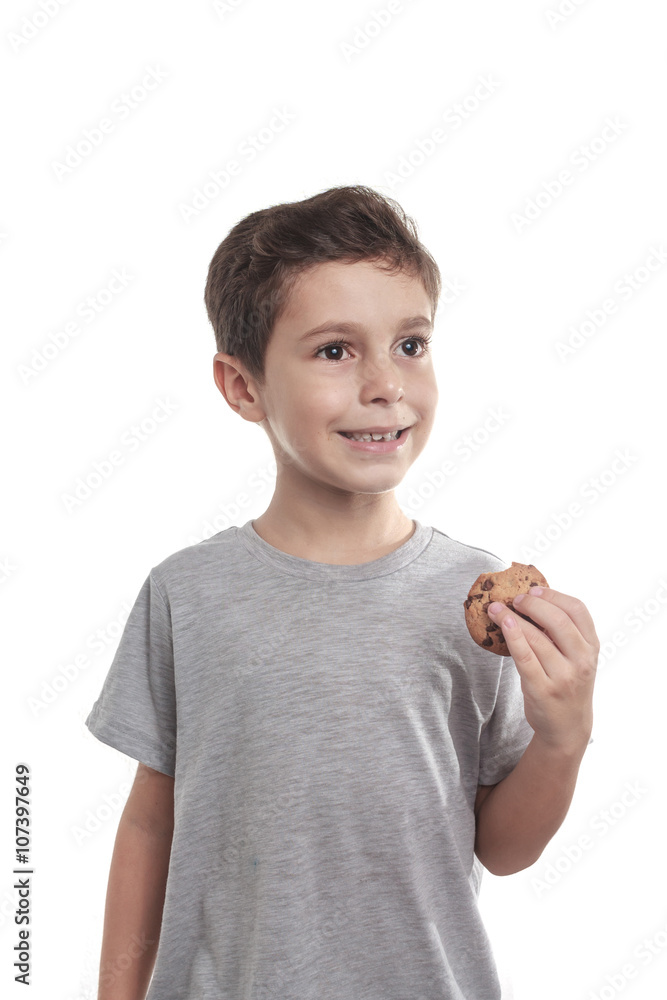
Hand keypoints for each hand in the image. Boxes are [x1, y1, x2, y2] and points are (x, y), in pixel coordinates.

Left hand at [486, 587, 599, 753]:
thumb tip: (532, 600)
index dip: (554, 595)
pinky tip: (502, 624)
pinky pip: (524, 657)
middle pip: (557, 621)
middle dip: (533, 604)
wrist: (567, 727)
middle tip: (515, 599)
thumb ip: (563, 633)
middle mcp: (582, 661)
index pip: (578, 610)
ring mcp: (563, 677)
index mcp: (592, 647)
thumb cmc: (567, 685)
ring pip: (537, 638)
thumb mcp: (577, 657)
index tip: (535, 590)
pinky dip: (512, 636)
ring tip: (496, 608)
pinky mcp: (543, 689)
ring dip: (513, 618)